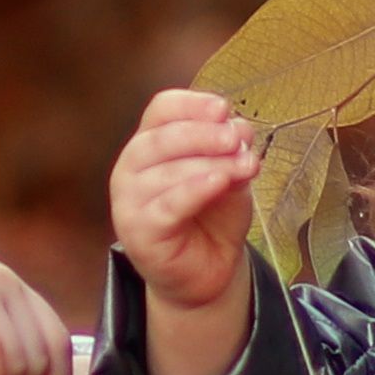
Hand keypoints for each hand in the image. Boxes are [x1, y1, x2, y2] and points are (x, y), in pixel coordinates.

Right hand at [108, 88, 264, 310]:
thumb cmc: (212, 216)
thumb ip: (231, 152)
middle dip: (203, 133)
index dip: (192, 104)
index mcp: (150, 144)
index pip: (161, 109)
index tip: (224, 109)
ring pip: (166, 171)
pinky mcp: (139, 232)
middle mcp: (131, 168)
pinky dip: (195, 190)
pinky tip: (219, 182)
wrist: (207, 270)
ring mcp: (129, 201)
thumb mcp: (229, 174)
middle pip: (160, 137)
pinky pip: (167, 206)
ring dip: (210, 163)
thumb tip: (240, 129)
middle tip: (236, 138)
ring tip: (244, 166)